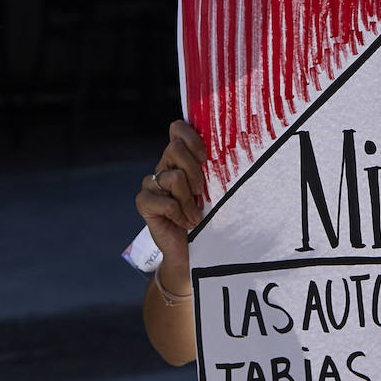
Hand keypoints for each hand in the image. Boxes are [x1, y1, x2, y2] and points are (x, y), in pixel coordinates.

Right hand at [135, 120, 207, 290]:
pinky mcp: (144, 202)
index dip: (191, 137)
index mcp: (180, 158)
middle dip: (194, 171)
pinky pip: (165, 201)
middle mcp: (163, 166)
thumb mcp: (215, 190)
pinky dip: (179, 214)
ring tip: (195, 215)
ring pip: (173, 177)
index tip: (206, 157)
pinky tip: (185, 223)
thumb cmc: (208, 218)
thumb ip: (214, 170)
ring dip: (189, 200)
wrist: (192, 251)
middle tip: (201, 192)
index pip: (177, 129)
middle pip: (174, 148)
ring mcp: (151, 184)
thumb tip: (236, 150)